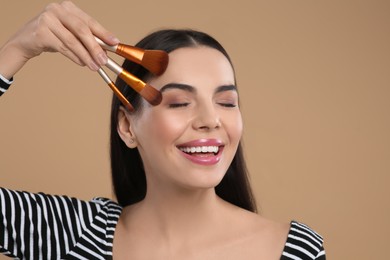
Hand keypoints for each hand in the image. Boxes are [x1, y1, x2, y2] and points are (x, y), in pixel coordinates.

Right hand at [0, 1, 118, 78]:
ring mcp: (47, 19)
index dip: (104, 33)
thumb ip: (86, 38)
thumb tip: (105, 50)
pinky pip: (63, 47)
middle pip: (82, 30)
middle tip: (104, 60)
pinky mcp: (41, 32)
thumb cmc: (51, 36)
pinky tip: (82, 63)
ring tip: (95, 65)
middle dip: (95, 47)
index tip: (115, 43)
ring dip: (86, 56)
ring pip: (73, 41)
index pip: (89, 21)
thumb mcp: (70, 34)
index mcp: (68, 7)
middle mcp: (57, 9)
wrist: (25, 41)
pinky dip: (74, 56)